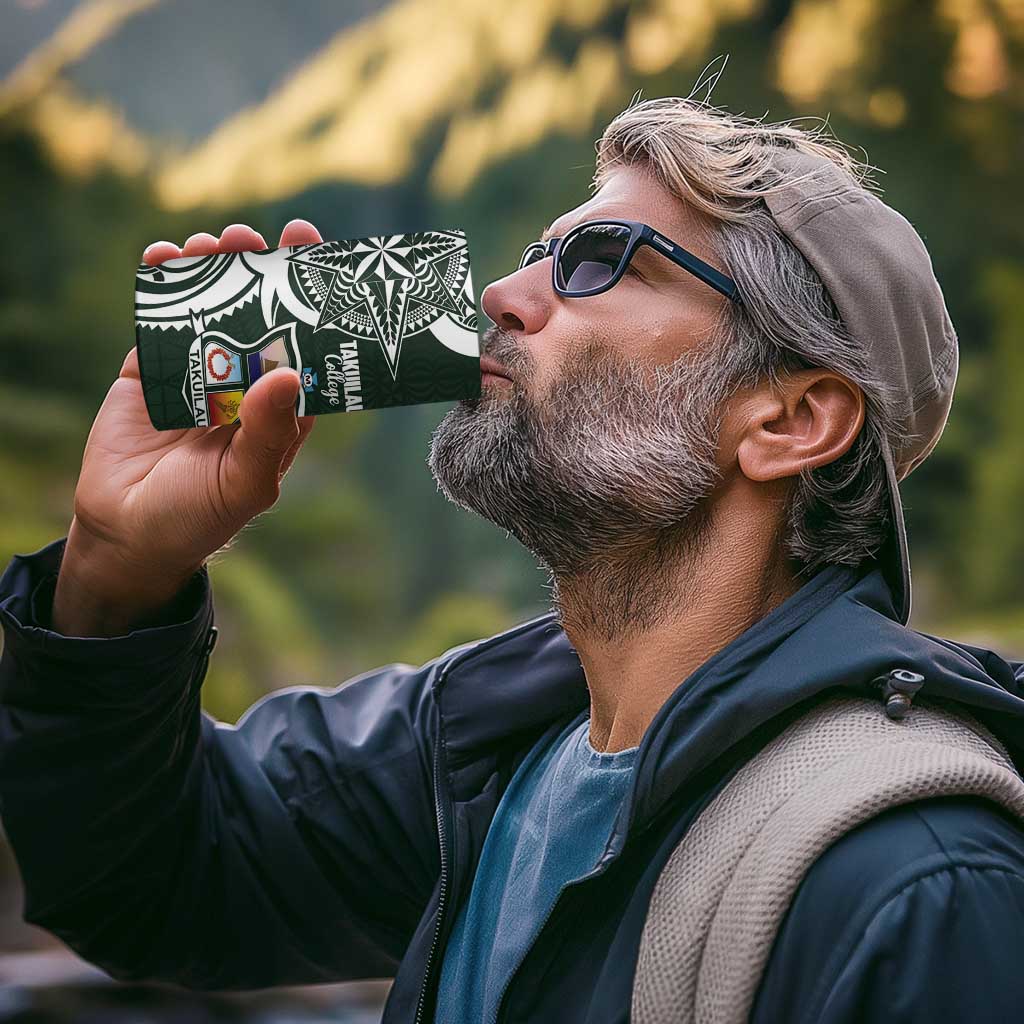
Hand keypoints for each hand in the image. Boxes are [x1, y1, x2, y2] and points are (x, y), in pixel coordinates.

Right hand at [52, 220, 321, 636]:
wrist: (127, 534)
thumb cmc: (200, 517)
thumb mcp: (245, 482)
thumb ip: (268, 433)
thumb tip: (288, 375)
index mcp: (280, 408)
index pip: (306, 346)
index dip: (314, 303)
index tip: (318, 256)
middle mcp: (244, 383)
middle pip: (260, 315)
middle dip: (262, 272)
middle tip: (261, 237)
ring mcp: (197, 372)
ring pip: (211, 308)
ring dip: (213, 270)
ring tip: (213, 243)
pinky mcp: (151, 369)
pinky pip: (160, 320)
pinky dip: (162, 286)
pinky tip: (165, 257)